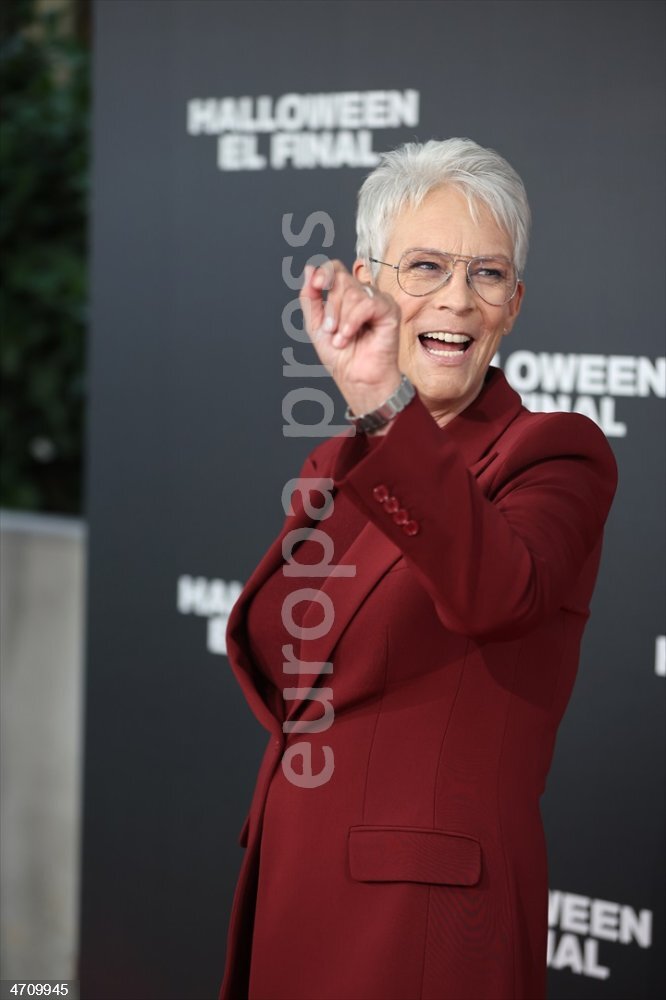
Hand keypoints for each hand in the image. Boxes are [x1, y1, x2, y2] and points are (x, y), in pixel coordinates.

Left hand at [300, 260, 402, 416]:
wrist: (355, 378)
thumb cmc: (341, 357)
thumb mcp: (315, 324)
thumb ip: (309, 297)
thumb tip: (309, 269)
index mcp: (346, 295)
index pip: (335, 268)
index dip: (324, 273)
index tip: (316, 285)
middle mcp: (363, 294)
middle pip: (341, 280)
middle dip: (331, 309)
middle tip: (332, 331)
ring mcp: (378, 301)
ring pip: (353, 293)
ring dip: (341, 320)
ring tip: (342, 339)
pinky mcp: (390, 310)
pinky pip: (367, 303)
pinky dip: (353, 321)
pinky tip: (349, 335)